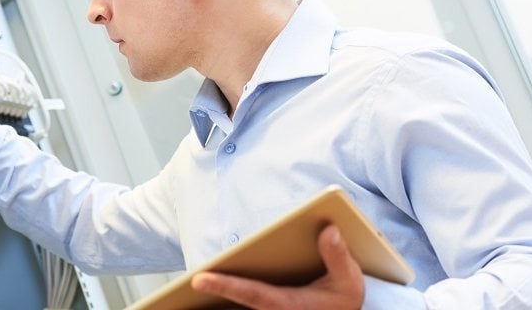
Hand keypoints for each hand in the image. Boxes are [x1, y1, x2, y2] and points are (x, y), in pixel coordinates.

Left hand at [191, 225, 364, 308]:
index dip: (225, 285)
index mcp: (288, 305)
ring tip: (190, 281)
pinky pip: (243, 302)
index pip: (251, 294)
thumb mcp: (348, 281)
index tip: (199, 278)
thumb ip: (337, 256)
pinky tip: (208, 283)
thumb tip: (328, 228)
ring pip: (236, 305)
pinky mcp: (269, 307)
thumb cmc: (344, 300)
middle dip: (210, 289)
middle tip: (182, 280)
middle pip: (234, 302)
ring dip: (215, 296)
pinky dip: (227, 295)